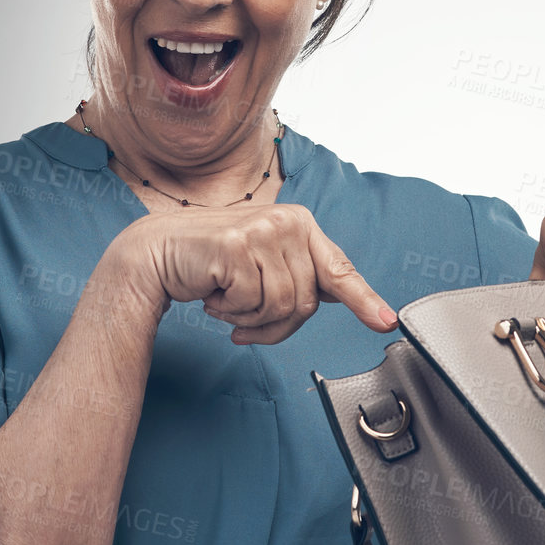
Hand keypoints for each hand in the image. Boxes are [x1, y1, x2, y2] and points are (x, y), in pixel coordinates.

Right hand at [113, 204, 397, 344]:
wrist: (157, 252)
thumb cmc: (212, 261)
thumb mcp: (263, 265)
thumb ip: (299, 275)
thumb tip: (337, 296)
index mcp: (300, 224)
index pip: (339, 270)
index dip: (364, 300)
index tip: (386, 321)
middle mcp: (287, 221)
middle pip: (307, 303)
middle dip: (276, 324)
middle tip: (246, 318)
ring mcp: (263, 230)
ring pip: (282, 308)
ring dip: (252, 320)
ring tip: (228, 303)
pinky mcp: (238, 245)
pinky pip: (252, 305)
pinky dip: (231, 312)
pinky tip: (214, 294)